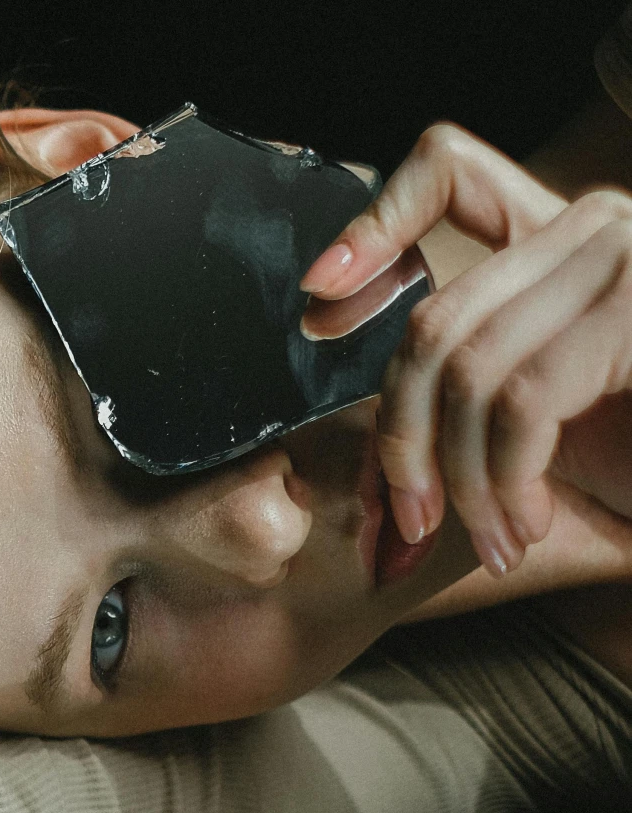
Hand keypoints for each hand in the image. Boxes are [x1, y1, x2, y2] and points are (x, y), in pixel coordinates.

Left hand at [302, 124, 631, 577]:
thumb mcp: (536, 415)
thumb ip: (455, 383)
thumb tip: (330, 358)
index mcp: (561, 237)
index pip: (451, 168)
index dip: (374, 223)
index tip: (316, 308)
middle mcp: (596, 227)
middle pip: (433, 322)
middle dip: (401, 439)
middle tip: (409, 521)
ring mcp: (625, 257)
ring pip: (468, 371)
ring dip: (462, 480)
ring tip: (489, 538)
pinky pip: (523, 401)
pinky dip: (506, 480)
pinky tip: (528, 523)